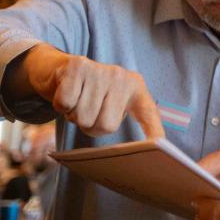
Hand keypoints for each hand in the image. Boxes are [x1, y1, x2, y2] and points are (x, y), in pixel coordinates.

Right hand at [16, 43, 163, 138]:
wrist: (60, 68)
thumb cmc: (90, 93)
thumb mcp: (111, 101)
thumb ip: (119, 120)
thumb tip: (129, 152)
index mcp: (135, 88)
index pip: (149, 113)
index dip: (154, 131)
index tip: (159, 146)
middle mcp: (121, 77)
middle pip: (106, 126)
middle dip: (92, 126)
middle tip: (89, 110)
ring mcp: (100, 70)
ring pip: (83, 117)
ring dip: (75, 116)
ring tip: (78, 101)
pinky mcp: (77, 67)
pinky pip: (66, 104)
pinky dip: (61, 106)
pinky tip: (68, 94)